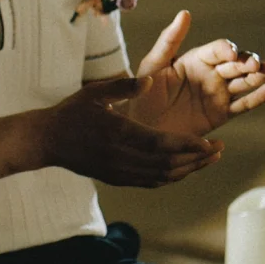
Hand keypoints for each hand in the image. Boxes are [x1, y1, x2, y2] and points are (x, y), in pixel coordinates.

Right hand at [38, 75, 220, 187]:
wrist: (45, 141)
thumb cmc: (70, 113)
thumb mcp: (93, 93)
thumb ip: (123, 86)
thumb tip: (151, 80)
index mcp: (116, 133)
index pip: (160, 144)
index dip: (188, 146)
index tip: (209, 142)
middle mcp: (119, 156)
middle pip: (167, 164)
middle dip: (197, 159)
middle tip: (218, 149)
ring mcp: (117, 170)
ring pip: (162, 176)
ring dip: (188, 170)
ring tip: (208, 159)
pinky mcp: (115, 178)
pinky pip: (150, 182)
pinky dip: (171, 177)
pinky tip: (184, 168)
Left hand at [130, 10, 264, 135]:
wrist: (141, 127)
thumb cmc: (142, 93)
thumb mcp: (153, 65)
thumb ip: (169, 40)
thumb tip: (184, 12)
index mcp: (195, 59)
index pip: (218, 49)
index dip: (227, 49)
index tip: (230, 53)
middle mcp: (211, 74)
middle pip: (237, 64)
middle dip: (247, 62)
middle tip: (253, 65)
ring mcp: (218, 93)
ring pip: (245, 82)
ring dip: (257, 76)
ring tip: (264, 74)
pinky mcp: (222, 113)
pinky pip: (244, 105)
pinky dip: (258, 97)